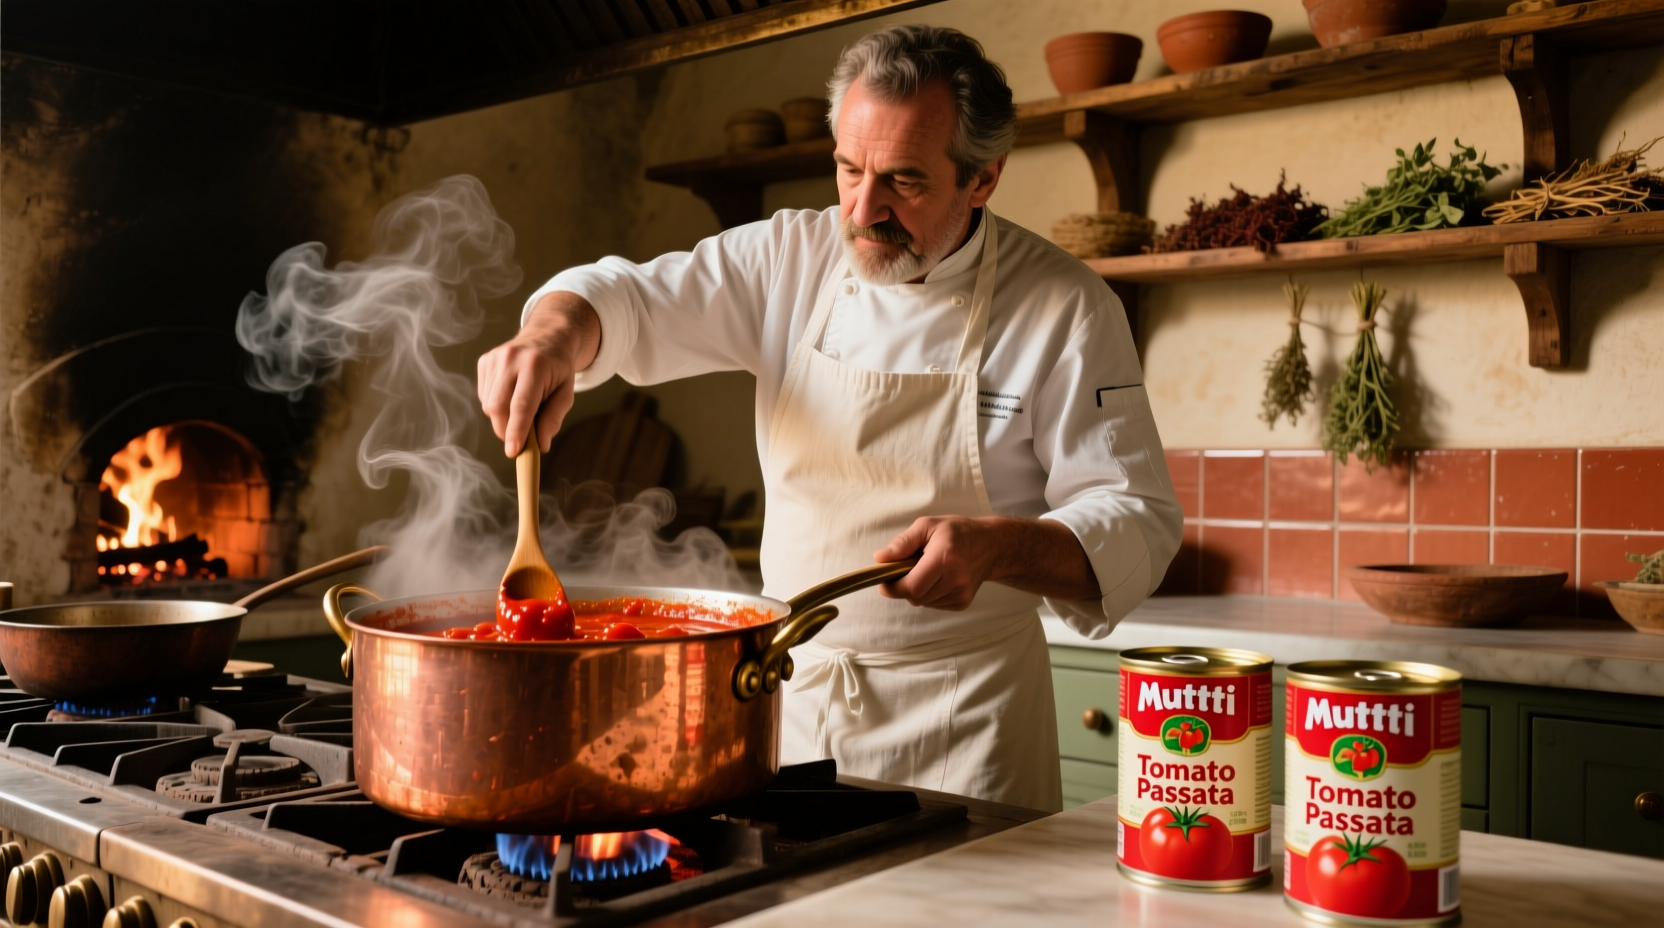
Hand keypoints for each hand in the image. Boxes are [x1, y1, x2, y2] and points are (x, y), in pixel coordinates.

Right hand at [477, 292, 600, 455]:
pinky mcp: (484, 361)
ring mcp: (494, 358)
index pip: (521, 405)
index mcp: (535, 366)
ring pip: (489, 405)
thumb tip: (540, 446)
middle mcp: (511, 359)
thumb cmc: (558, 369)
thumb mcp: (566, 393)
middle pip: (498, 408)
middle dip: (506, 430)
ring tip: (521, 410)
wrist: (548, 336)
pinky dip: (496, 406)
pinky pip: (484, 396)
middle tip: (519, 440)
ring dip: (502, 419)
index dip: (516, 431)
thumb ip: (553, 419)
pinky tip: (511, 396)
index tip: (513, 452)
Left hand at [874, 515, 1100, 609]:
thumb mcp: (927, 526)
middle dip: (904, 586)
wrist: (991, 546)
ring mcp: (961, 594)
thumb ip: (903, 543)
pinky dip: (929, 594)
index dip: (893, 587)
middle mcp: (955, 580)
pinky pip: (933, 604)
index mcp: (944, 559)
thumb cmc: (956, 533)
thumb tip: (880, 559)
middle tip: (907, 568)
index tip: (885, 580)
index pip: (911, 587)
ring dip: (917, 590)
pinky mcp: (963, 603)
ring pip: (922, 602)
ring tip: (928, 570)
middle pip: (915, 597)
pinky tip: (939, 578)